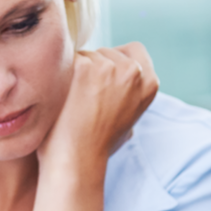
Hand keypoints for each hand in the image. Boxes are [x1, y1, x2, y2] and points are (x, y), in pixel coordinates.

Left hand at [37, 42, 158, 173]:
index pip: (135, 50)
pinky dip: (60, 75)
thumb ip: (131, 94)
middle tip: (84, 98)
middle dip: (94, 67)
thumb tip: (120, 80)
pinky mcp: (83, 68)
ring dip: (76, 71)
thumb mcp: (131, 118)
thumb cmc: (99, 145)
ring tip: (72, 102)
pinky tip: (60, 97)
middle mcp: (133, 72)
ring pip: (86, 54)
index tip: (103, 77)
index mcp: (149, 83)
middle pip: (107, 51)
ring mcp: (108, 67)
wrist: (78, 160)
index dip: (117, 59)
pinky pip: (67, 60)